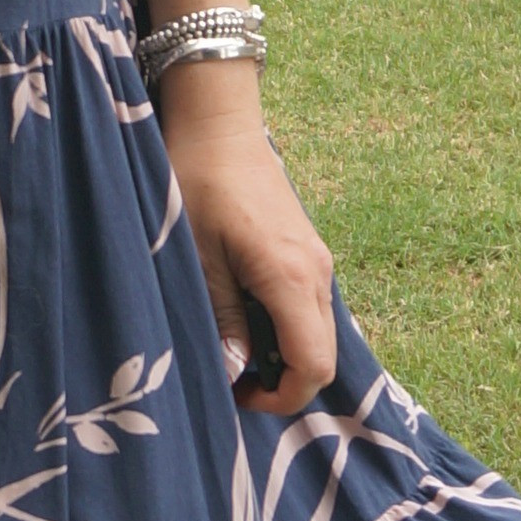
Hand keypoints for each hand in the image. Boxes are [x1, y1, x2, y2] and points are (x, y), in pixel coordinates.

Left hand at [161, 66, 336, 417]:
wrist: (217, 121)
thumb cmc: (197, 181)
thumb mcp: (197, 257)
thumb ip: (220, 318)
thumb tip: (236, 371)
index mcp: (292, 277)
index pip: (315, 366)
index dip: (282, 398)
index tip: (237, 396)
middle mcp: (317, 272)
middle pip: (324, 355)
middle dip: (283, 381)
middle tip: (229, 377)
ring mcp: (317, 259)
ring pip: (317, 331)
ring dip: (282, 352)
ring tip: (231, 346)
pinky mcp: (305, 249)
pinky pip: (308, 306)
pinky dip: (284, 326)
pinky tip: (241, 316)